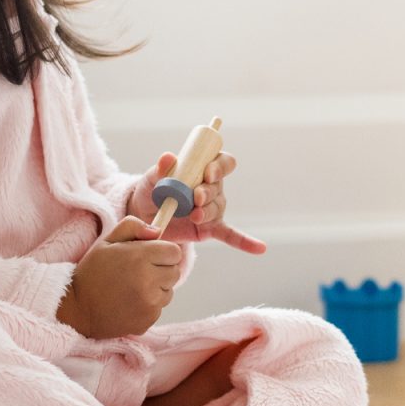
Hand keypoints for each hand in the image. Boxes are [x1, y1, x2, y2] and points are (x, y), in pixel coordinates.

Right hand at [57, 216, 182, 338]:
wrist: (78, 309)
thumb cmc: (93, 272)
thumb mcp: (107, 242)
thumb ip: (133, 227)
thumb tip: (157, 231)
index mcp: (140, 257)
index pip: (175, 252)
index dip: (164, 252)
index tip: (151, 256)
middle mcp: (148, 280)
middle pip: (175, 271)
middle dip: (162, 270)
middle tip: (140, 273)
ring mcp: (150, 303)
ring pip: (169, 291)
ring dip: (157, 288)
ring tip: (133, 288)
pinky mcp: (149, 319)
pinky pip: (160, 308)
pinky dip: (150, 305)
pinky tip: (130, 303)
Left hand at [128, 151, 265, 254]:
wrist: (145, 217)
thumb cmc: (151, 191)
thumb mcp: (152, 178)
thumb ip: (160, 169)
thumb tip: (168, 157)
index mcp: (204, 169)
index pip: (223, 162)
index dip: (219, 166)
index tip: (208, 173)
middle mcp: (213, 188)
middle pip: (218, 187)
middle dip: (208, 192)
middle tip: (195, 197)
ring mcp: (213, 209)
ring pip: (217, 208)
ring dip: (207, 211)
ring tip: (195, 216)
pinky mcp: (210, 229)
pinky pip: (231, 235)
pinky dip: (245, 242)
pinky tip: (259, 248)